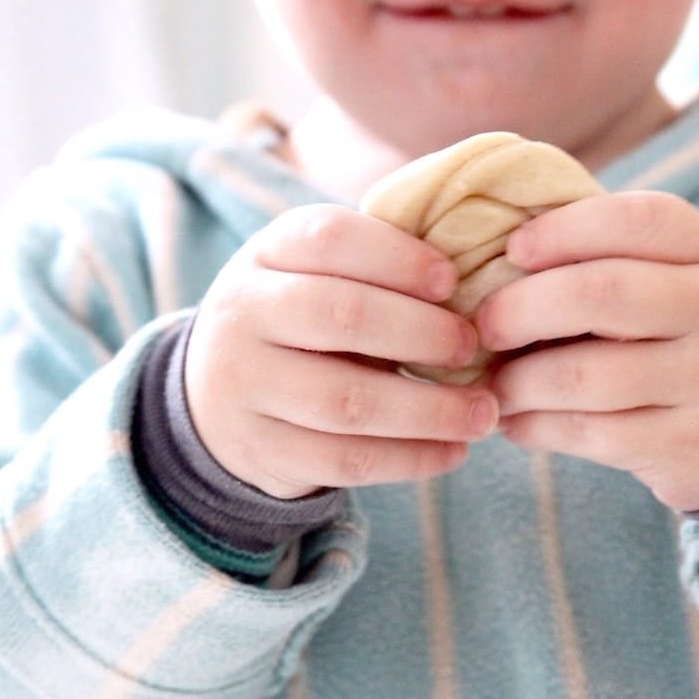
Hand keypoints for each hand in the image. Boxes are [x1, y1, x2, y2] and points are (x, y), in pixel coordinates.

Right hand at [185, 205, 499, 497]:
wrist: (216, 394)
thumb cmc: (301, 321)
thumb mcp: (317, 275)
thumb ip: (379, 271)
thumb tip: (476, 287)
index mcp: (266, 253)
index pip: (330, 238)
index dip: (398, 257)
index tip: (451, 281)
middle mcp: (243, 314)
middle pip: (341, 314)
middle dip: (422, 333)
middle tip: (473, 347)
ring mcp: (242, 386)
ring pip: (346, 400)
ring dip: (429, 410)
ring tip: (483, 413)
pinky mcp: (261, 451)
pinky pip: (345, 460)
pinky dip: (410, 459)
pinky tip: (453, 452)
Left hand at [474, 192, 698, 510]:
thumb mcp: (691, 273)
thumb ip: (620, 254)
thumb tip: (503, 255)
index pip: (636, 220)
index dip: (563, 230)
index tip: (514, 251)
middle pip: (601, 295)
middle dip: (522, 308)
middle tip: (485, 324)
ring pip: (584, 376)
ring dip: (517, 381)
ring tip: (494, 381)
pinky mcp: (687, 446)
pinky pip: (590, 434)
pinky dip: (535, 427)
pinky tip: (516, 420)